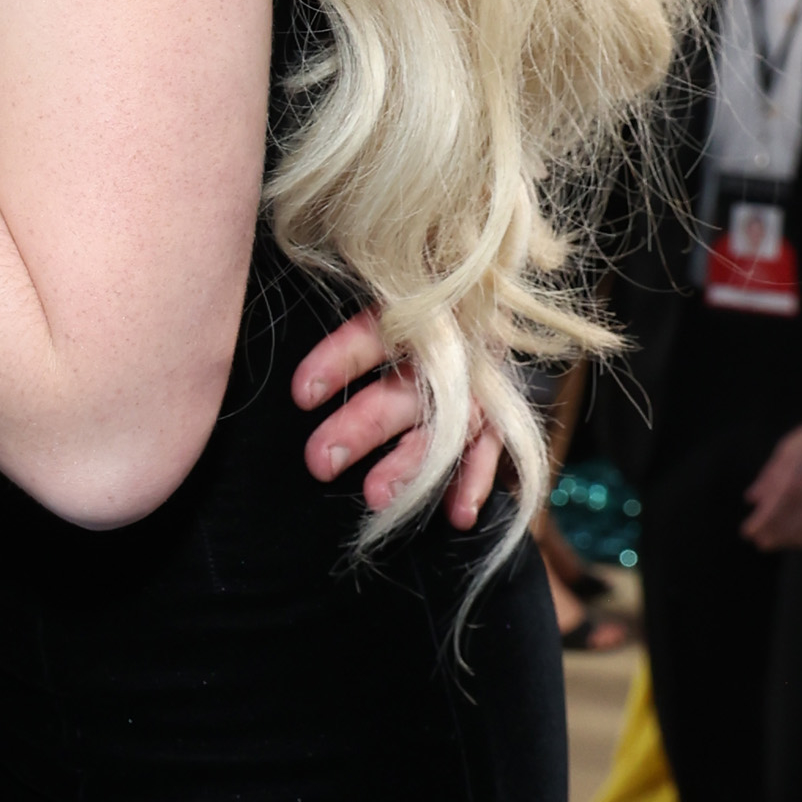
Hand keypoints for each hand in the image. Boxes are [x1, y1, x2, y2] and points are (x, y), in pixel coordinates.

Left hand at [294, 313, 509, 529]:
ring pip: (446, 423)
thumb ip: (362, 321)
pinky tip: (458, 514)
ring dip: (413, 463)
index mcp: (419, 309)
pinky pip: (492, 445)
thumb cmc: (420, 302)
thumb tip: (310, 361)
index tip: (301, 395)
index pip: (374, 332)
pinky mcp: (499, 405)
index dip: (339, 361)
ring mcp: (479, 376)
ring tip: (378, 497)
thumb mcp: (395, 293)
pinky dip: (475, 479)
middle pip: (406, 388)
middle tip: (320, 462)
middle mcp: (453, 342)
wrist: (490, 287)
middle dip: (362, 427)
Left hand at [741, 420, 801, 550]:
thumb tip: (752, 500)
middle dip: (771, 538)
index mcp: (795, 482)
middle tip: (761, 543)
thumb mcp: (787, 452)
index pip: (770, 515)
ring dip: (790, 541)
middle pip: (787, 530)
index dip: (757, 527)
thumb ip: (769, 478)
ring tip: (780, 540)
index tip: (747, 533)